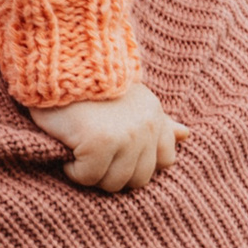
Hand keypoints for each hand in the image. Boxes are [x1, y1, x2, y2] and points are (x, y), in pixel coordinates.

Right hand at [29, 84, 190, 192]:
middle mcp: (146, 128)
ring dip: (92, 172)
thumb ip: (159, 122)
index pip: (164, 161)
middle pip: (137, 180)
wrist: (61, 64)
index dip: (138, 162)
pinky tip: (68, 146)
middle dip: (113, 171)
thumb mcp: (132, 100)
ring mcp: (125, 136)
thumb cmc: (93, 87)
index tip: (116, 149)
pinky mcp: (99, 142)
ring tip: (80, 148)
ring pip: (113, 183)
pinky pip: (87, 176)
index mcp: (155, 117)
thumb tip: (186, 135)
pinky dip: (73, 168)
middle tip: (93, 150)